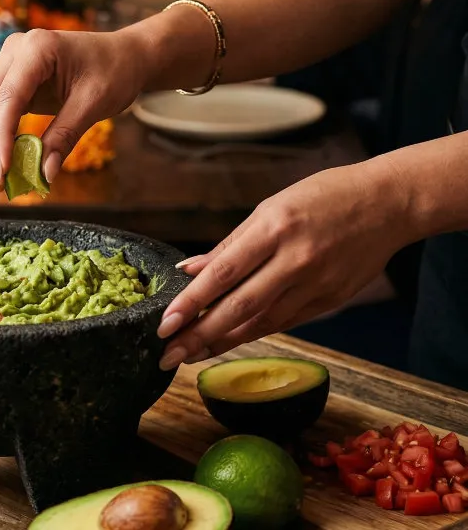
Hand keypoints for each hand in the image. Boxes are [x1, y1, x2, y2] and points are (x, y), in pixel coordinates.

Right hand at [0, 27, 147, 199]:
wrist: (123, 56)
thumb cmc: (113, 72)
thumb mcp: (94, 104)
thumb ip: (65, 136)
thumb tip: (43, 173)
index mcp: (37, 48)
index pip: (7, 97)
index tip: (2, 171)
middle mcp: (14, 50)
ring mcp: (7, 62)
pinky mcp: (6, 78)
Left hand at [156, 160, 414, 369]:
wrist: (388, 204)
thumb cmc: (323, 196)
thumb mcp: (271, 207)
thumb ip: (230, 244)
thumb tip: (190, 270)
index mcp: (274, 228)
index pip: (223, 273)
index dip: (191, 302)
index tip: (165, 325)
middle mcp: (295, 260)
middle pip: (240, 307)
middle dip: (200, 335)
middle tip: (168, 355)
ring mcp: (316, 284)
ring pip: (262, 321)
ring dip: (223, 341)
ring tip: (190, 355)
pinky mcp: (332, 300)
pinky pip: (285, 321)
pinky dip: (253, 332)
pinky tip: (228, 342)